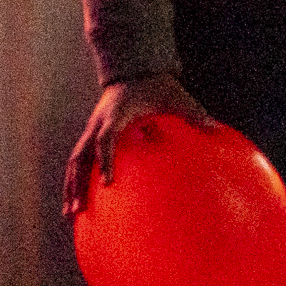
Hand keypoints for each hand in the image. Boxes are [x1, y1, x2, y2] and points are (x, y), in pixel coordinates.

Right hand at [68, 72, 209, 209]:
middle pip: (79, 157)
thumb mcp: (176, 96)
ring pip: (75, 162)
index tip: (107, 183)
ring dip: (71, 188)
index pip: (104, 139)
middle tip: (78, 211)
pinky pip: (80, 161)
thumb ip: (193, 112)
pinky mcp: (93, 135)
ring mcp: (92, 130)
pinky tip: (80, 201)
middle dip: (76, 185)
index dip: (104, 160)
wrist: (134, 70)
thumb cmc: (155, 85)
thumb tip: (214, 128)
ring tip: (71, 215)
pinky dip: (76, 180)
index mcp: (115, 115)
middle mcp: (98, 124)